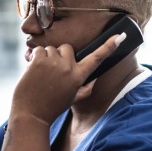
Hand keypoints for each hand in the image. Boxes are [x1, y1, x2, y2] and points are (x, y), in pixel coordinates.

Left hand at [11, 32, 125, 125]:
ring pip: (51, 49)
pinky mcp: (39, 60)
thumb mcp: (73, 99)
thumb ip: (86, 88)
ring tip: (41, 74)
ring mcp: (54, 63)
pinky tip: (33, 71)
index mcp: (79, 77)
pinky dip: (34, 58)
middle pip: (68, 48)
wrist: (31, 114)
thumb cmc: (52, 107)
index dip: (109, 46)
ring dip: (46, 57)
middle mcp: (69, 68)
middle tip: (53, 71)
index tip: (120, 36)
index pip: (97, 58)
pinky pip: (38, 50)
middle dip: (60, 55)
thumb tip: (94, 78)